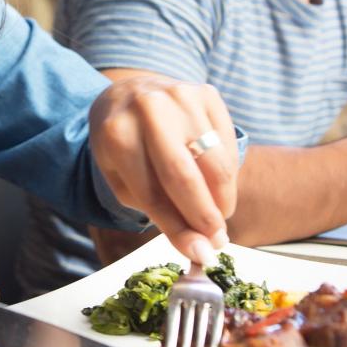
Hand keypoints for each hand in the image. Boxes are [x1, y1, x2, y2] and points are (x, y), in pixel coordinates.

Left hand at [88, 75, 237, 263]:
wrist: (128, 92)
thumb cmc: (124, 143)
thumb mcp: (122, 177)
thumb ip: (158, 210)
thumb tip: (200, 247)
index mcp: (117, 134)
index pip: (153, 193)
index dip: (179, 229)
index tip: (200, 255)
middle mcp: (150, 110)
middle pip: (186, 177)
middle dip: (206, 217)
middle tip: (217, 242)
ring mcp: (181, 96)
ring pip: (216, 162)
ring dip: (223, 198)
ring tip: (217, 216)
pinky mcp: (207, 93)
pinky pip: (228, 144)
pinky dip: (227, 173)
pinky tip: (216, 184)